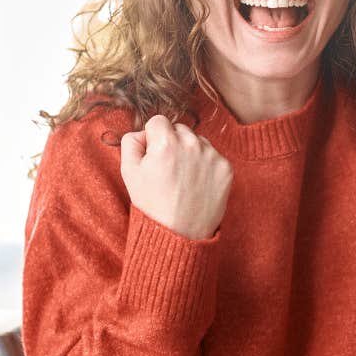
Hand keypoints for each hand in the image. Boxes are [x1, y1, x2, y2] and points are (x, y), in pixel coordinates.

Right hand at [120, 116, 232, 239]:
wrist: (180, 234)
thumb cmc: (152, 204)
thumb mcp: (129, 172)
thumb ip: (131, 142)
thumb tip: (143, 132)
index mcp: (166, 142)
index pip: (158, 121)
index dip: (152, 138)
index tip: (154, 155)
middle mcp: (192, 144)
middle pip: (179, 129)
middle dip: (172, 142)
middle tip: (168, 169)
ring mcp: (212, 155)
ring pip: (198, 141)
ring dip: (190, 152)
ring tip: (182, 178)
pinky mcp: (226, 168)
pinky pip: (213, 156)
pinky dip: (206, 166)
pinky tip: (196, 184)